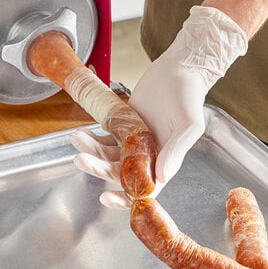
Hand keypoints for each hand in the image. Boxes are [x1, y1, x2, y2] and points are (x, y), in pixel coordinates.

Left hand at [71, 6, 247, 205]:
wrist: (179, 70)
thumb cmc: (190, 97)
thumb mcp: (188, 125)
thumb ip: (175, 152)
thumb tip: (162, 179)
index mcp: (165, 161)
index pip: (144, 188)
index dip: (125, 197)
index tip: (107, 198)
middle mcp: (148, 155)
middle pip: (119, 172)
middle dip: (99, 169)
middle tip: (81, 159)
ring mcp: (134, 140)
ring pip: (109, 155)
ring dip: (92, 152)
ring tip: (77, 138)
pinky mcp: (124, 124)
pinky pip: (106, 137)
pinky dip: (94, 139)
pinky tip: (83, 133)